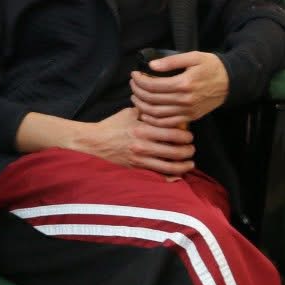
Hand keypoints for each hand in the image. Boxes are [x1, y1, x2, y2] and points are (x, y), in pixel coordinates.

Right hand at [70, 106, 195, 177]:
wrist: (93, 143)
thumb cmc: (111, 126)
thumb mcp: (128, 112)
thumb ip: (146, 110)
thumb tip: (163, 106)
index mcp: (142, 129)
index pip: (173, 133)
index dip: (186, 135)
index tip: (190, 135)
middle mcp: (143, 146)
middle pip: (175, 151)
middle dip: (188, 150)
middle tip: (192, 148)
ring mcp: (140, 160)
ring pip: (169, 167)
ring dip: (183, 166)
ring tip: (189, 163)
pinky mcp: (136, 170)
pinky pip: (158, 177)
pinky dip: (170, 177)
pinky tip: (177, 175)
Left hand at [130, 51, 229, 125]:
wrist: (231, 82)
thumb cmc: (212, 66)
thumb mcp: (193, 57)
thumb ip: (171, 61)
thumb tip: (152, 65)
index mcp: (184, 83)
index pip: (153, 85)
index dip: (139, 80)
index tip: (134, 74)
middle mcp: (184, 100)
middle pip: (152, 99)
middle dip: (138, 91)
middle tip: (132, 84)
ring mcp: (187, 111)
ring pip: (157, 114)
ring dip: (142, 106)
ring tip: (135, 97)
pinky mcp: (190, 117)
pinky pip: (167, 123)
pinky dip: (153, 120)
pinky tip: (146, 113)